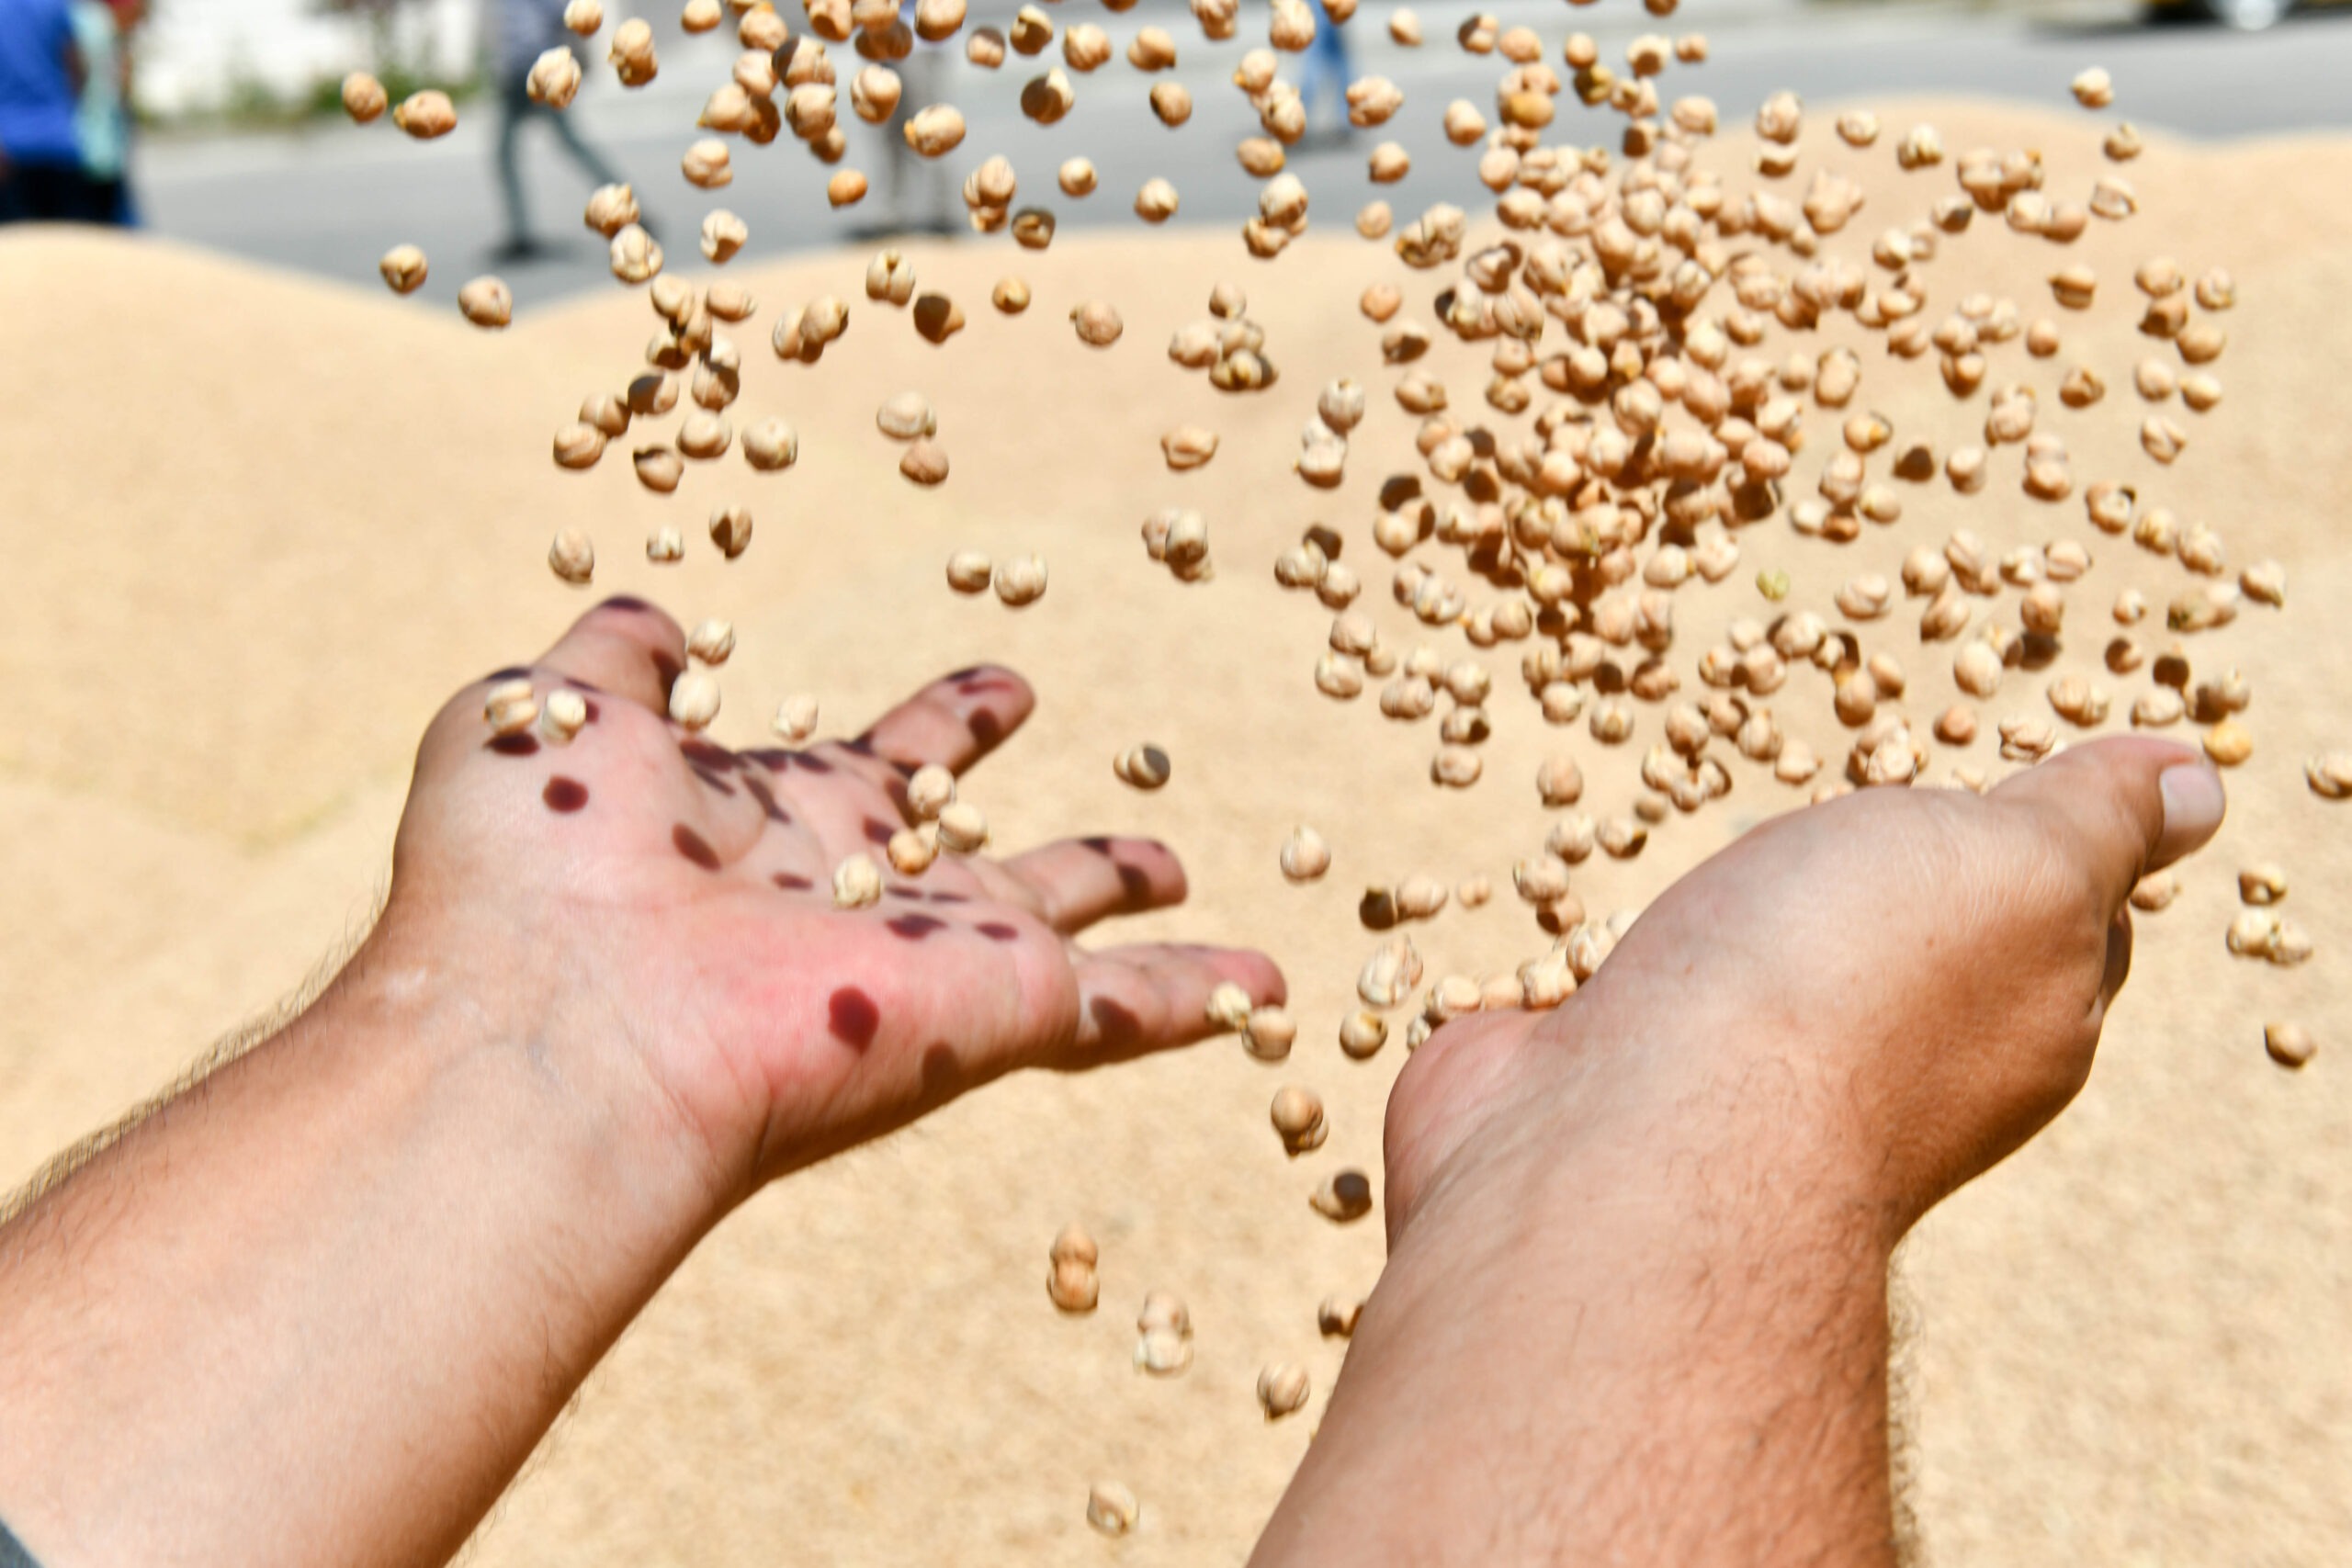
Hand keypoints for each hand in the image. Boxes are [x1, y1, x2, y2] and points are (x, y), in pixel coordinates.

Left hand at [379, 599, 1282, 1201]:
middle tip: (1108, 803)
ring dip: (1126, 904)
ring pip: (1059, 931)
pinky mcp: (992, 1011)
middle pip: (971, 850)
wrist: (557, 1029)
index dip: (942, 727)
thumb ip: (613, 660)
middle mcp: (857, 894)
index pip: (878, 766)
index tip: (1000, 693)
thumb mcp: (545, 715)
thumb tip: (655, 616)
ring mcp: (928, 961)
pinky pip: (1121, 1005)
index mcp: (768, 821)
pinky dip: (1199, 995)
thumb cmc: (524, 877)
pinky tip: (1267, 989)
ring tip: (1177, 867)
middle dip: (1031, 816)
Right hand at [1381, 737, 2225, 1248]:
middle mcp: (1900, 1075)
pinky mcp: (1617, 1099)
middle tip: (1853, 810)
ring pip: (1765, 995)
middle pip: (1917, 957)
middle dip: (1887, 887)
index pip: (2068, 923)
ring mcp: (1749, 1097)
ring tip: (1719, 865)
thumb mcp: (2020, 863)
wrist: (1646, 1137)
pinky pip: (1631, 1029)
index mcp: (2023, 1020)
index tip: (2000, 790)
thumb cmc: (1845, 982)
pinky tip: (1597, 956)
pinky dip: (1618, 987)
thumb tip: (2195, 787)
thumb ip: (2098, 823)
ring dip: (1740, 933)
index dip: (2040, 844)